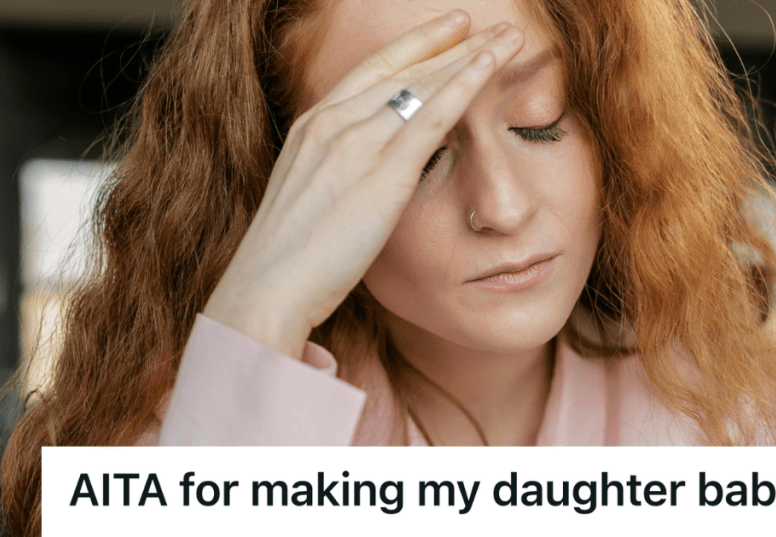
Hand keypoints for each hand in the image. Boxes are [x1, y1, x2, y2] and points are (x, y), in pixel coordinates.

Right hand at [202, 11, 524, 356]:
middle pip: (401, 70)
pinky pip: (433, 116)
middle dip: (448, 44)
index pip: (369, 74)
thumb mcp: (307, 206)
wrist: (267, 289)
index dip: (410, 49)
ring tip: (508, 38)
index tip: (444, 33)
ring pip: (423, 85)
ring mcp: (355, 143)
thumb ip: (337, 182)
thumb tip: (363, 185)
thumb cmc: (285, 265)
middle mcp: (331, 123)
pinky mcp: (381, 171)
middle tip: (485, 26)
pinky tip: (491, 66)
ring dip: (470, 57)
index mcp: (310, 129)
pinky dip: (465, 84)